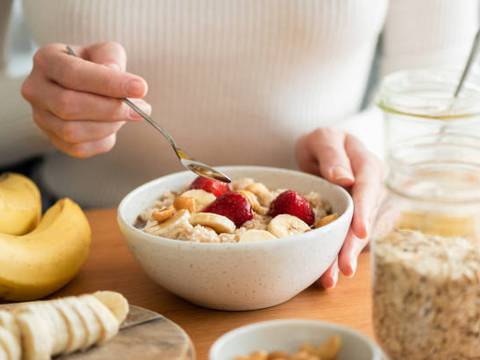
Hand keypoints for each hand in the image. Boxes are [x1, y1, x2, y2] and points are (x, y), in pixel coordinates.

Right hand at [22, 42, 149, 157]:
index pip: (73, 74)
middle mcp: (36, 89)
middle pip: (69, 106)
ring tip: (128, 114)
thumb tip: (114, 73)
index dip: (109, 83)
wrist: (82, 87)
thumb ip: (111, 58)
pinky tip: (114, 126)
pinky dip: (103, 139)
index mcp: (46, 60)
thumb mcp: (105, 52)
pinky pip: (80, 148)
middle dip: (111, 109)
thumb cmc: (95, 67)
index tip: (140, 88)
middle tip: (142, 108)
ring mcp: (41, 117)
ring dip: (109, 125)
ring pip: (73, 131)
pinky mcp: (53, 140)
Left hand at [295, 128, 383, 288]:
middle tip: (345, 268)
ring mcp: (367, 207)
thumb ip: (332, 153)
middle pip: (367, 218)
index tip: (360, 231)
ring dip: (346, 256)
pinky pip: (350, 239)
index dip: (366, 210)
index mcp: (368, 165)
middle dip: (355, 245)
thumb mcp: (322, 138)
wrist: (321, 152)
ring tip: (329, 279)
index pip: (369, 188)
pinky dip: (338, 255)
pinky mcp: (357, 221)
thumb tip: (345, 178)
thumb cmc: (322, 143)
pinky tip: (327, 273)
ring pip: (360, 235)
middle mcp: (374, 189)